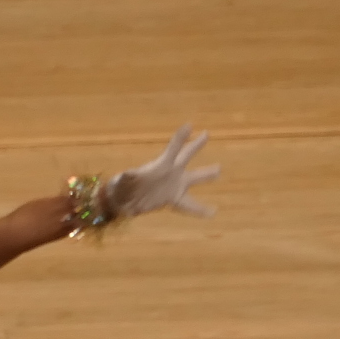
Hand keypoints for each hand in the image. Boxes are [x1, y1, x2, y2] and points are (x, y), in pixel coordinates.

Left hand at [105, 126, 219, 219]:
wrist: (122, 201)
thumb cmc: (121, 187)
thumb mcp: (124, 181)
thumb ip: (128, 178)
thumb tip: (127, 174)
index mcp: (161, 165)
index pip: (173, 149)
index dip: (181, 138)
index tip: (189, 125)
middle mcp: (170, 172)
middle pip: (186, 156)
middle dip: (195, 145)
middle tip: (206, 133)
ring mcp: (173, 185)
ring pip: (194, 178)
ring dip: (207, 174)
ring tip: (218, 170)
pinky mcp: (172, 198)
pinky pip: (189, 205)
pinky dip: (200, 210)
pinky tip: (212, 213)